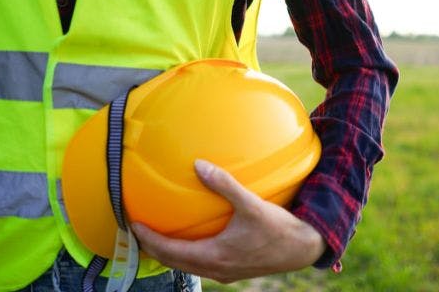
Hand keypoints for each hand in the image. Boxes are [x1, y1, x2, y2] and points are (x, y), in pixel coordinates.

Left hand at [131, 159, 325, 283]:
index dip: (149, 239)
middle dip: (152, 248)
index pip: (170, 251)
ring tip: (156, 237)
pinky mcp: (233, 271)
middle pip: (173, 263)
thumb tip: (199, 165)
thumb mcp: (252, 204)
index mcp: (215, 255)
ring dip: (169, 254)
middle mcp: (216, 269)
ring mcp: (225, 273)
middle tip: (138, 231)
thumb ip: (225, 184)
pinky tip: (189, 242)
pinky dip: (186, 256)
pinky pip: (200, 266)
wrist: (304, 248)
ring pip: (187, 267)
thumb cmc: (280, 228)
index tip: (134, 225)